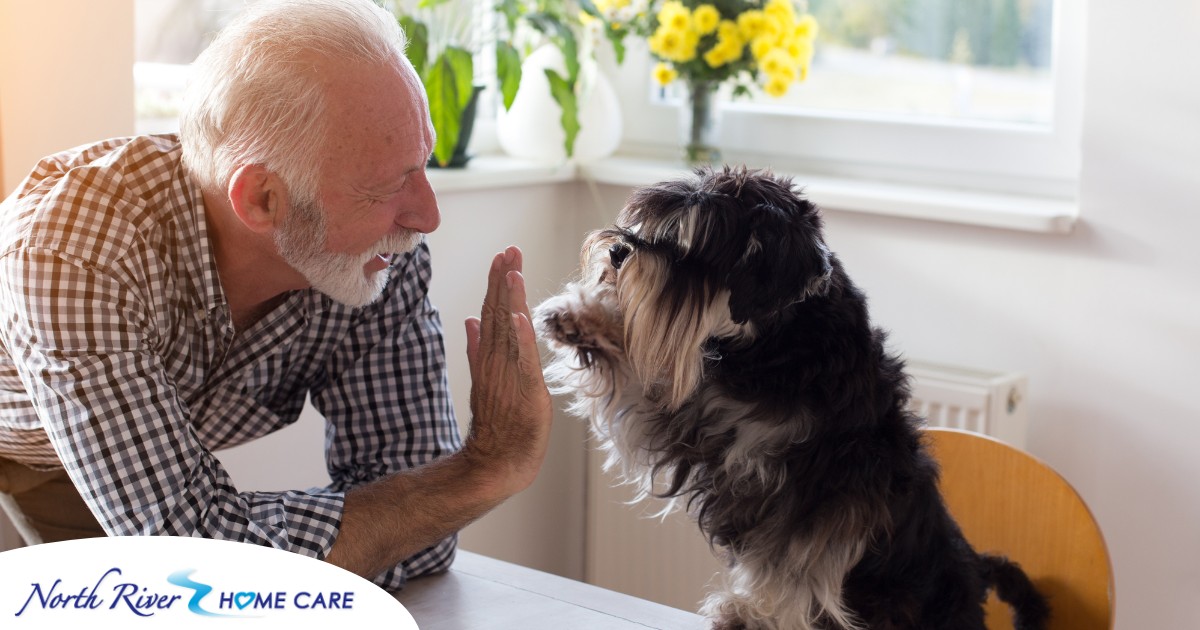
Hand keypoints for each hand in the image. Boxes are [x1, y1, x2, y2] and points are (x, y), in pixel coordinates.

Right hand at [463, 246, 553, 498]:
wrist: (498, 458)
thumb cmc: (497, 422)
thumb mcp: (484, 379)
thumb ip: (476, 349)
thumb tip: (470, 320)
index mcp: (490, 354)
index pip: (493, 311)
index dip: (498, 283)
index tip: (503, 256)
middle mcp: (497, 359)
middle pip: (499, 312)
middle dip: (504, 280)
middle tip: (509, 251)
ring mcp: (508, 373)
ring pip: (509, 329)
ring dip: (511, 299)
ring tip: (512, 270)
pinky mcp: (523, 388)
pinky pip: (522, 358)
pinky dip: (521, 337)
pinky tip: (520, 316)